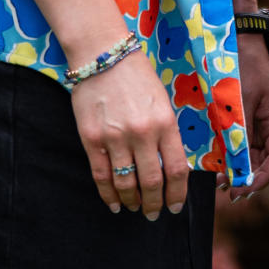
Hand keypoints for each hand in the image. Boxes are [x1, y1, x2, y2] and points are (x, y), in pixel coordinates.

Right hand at [70, 52, 188, 218]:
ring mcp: (115, 138)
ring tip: (135, 208)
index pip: (175, 170)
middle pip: (151, 182)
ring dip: (132, 202)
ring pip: (126, 184)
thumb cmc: (137, 76)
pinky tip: (114, 204)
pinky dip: (108, 195)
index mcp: (165, 122)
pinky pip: (101, 176)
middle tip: (154, 214)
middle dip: (155, 204)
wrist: (103, 55)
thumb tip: (170, 167)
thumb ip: (166, 133)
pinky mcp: (92, 139)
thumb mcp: (162, 101)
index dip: (177, 194)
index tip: (175, 206)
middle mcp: (142, 133)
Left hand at [231, 35, 268, 198]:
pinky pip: (236, 140)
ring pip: (247, 152)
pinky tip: (215, 161)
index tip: (245, 189)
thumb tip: (238, 165)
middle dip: (246, 176)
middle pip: (261, 159)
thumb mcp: (241, 99)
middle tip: (226, 188)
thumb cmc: (242, 65)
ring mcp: (252, 120)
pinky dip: (228, 153)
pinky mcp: (237, 116)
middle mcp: (265, 124)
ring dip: (236, 167)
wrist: (234, 39)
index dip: (263, 176)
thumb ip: (240, 132)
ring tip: (219, 179)